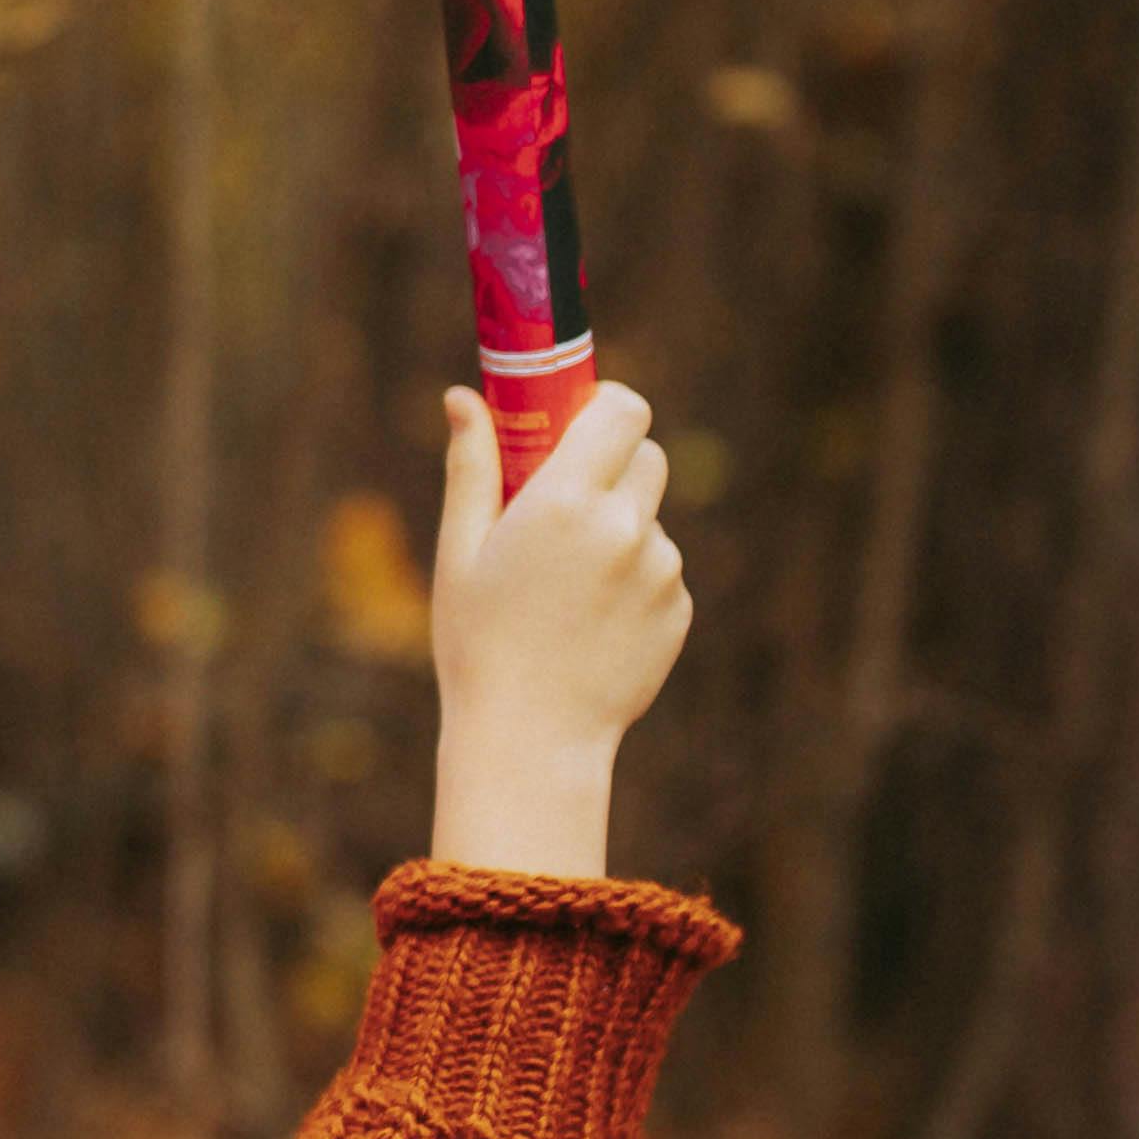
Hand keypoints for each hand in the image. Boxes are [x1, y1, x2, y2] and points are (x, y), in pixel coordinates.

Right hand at [426, 377, 689, 882]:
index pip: (624, 410)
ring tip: (565, 587)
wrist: (531, 740)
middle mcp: (625, 527)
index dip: (608, 405)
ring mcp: (660, 571)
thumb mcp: (460, 551)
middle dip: (612, 464)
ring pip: (650, 519)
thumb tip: (462, 399)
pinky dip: (632, 580)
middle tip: (566, 500)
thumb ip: (472, 466)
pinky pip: (659, 570)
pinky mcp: (678, 609)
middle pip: (646, 456)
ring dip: (618, 530)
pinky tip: (589, 622)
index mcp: (567, 501)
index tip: (580, 419)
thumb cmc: (478, 642)